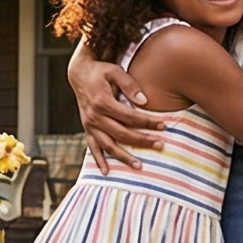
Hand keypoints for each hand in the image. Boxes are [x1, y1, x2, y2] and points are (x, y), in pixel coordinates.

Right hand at [68, 44, 170, 169]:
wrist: (79, 74)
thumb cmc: (101, 71)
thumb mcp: (115, 71)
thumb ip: (130, 85)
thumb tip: (145, 102)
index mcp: (102, 102)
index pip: (129, 116)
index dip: (147, 122)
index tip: (164, 125)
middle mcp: (94, 116)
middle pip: (121, 134)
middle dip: (142, 141)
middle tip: (160, 145)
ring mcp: (89, 125)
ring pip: (108, 145)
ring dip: (123, 157)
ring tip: (139, 166)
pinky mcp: (87, 129)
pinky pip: (92, 147)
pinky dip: (99, 160)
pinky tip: (107, 172)